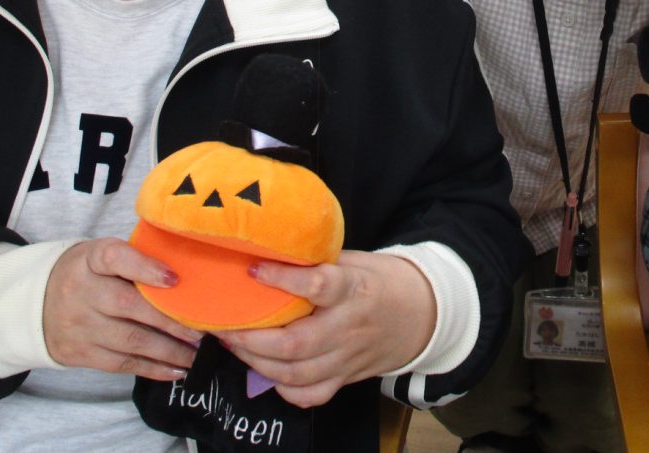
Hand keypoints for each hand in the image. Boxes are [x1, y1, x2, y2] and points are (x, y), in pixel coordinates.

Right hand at [42, 238, 201, 379]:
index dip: (145, 268)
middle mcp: (81, 292)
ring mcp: (80, 326)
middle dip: (169, 320)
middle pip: (128, 306)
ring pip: (130, 340)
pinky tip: (177, 369)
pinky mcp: (80, 354)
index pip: (114, 258)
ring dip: (169, 350)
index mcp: (90, 259)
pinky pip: (121, 364)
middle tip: (201, 329)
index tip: (175, 279)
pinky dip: (153, 368)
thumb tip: (187, 273)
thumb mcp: (101, 255)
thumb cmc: (87, 274)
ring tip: (197, 354)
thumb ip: (135, 260)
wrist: (37, 304)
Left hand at [216, 251, 435, 407]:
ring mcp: (348, 358)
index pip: (318, 285)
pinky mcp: (346, 379)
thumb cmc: (381, 281)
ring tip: (235, 344)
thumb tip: (271, 252)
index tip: (253, 269)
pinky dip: (283, 389)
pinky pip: (311, 395)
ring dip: (257, 362)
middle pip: (297, 343)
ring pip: (296, 374)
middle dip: (253, 337)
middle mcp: (350, 327)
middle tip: (226, 323)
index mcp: (356, 289)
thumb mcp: (356, 261)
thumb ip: (319, 262)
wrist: (422, 315)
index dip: (283, 278)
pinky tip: (265, 371)